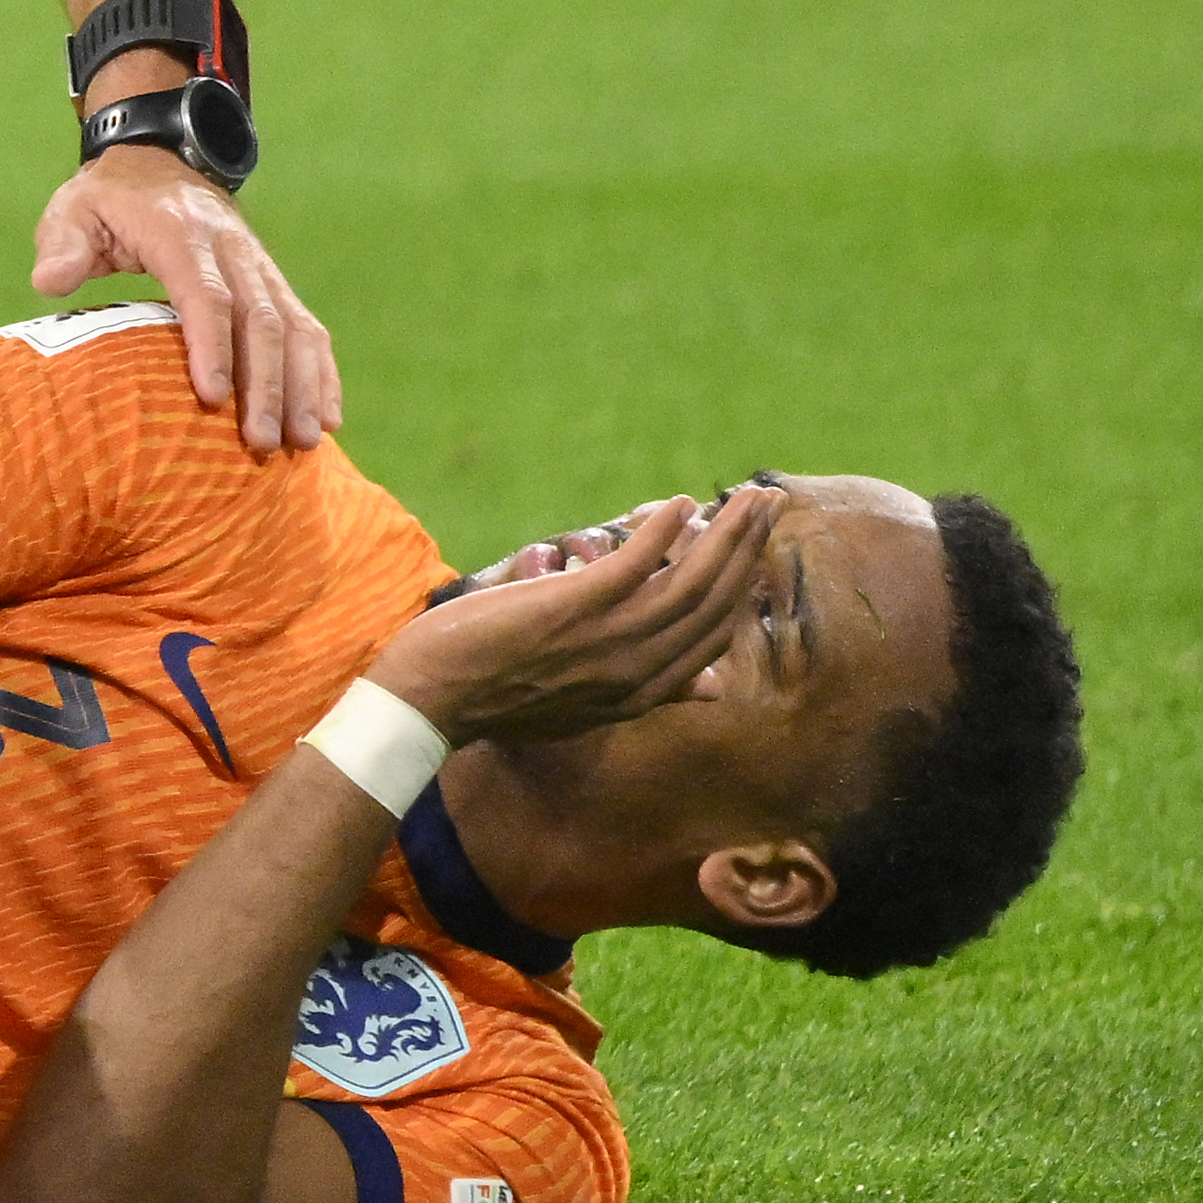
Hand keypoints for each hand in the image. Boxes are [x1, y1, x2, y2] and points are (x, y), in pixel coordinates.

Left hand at [27, 142, 338, 450]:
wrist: (160, 159)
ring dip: (302, 386)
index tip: (213, 396)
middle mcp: (233, 251)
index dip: (211, 344)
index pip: (205, 293)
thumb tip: (50, 280)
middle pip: (260, 319)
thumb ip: (63, 244)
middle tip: (260, 443)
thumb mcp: (74, 209)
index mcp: (182, 235)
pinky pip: (308, 328)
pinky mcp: (273, 284)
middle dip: (266, 384)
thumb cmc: (109, 200)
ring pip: (293, 327)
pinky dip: (321, 373)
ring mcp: (260, 268)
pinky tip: (327, 418)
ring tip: (302, 442)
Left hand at [374, 481, 789, 749]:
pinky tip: (678, 503)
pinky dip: (660, 534)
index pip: (715, 633)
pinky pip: (634, 568)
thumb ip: (656, 690)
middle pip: (713, 603)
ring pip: (688, 584)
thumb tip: (715, 688)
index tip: (758, 544)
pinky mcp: (572, 611)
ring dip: (722, 535)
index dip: (743, 585)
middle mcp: (639, 670)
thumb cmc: (505, 696)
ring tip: (744, 495)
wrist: (433, 698)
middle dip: (747, 548)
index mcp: (645, 689)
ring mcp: (608, 641)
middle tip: (768, 502)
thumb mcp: (592, 706)